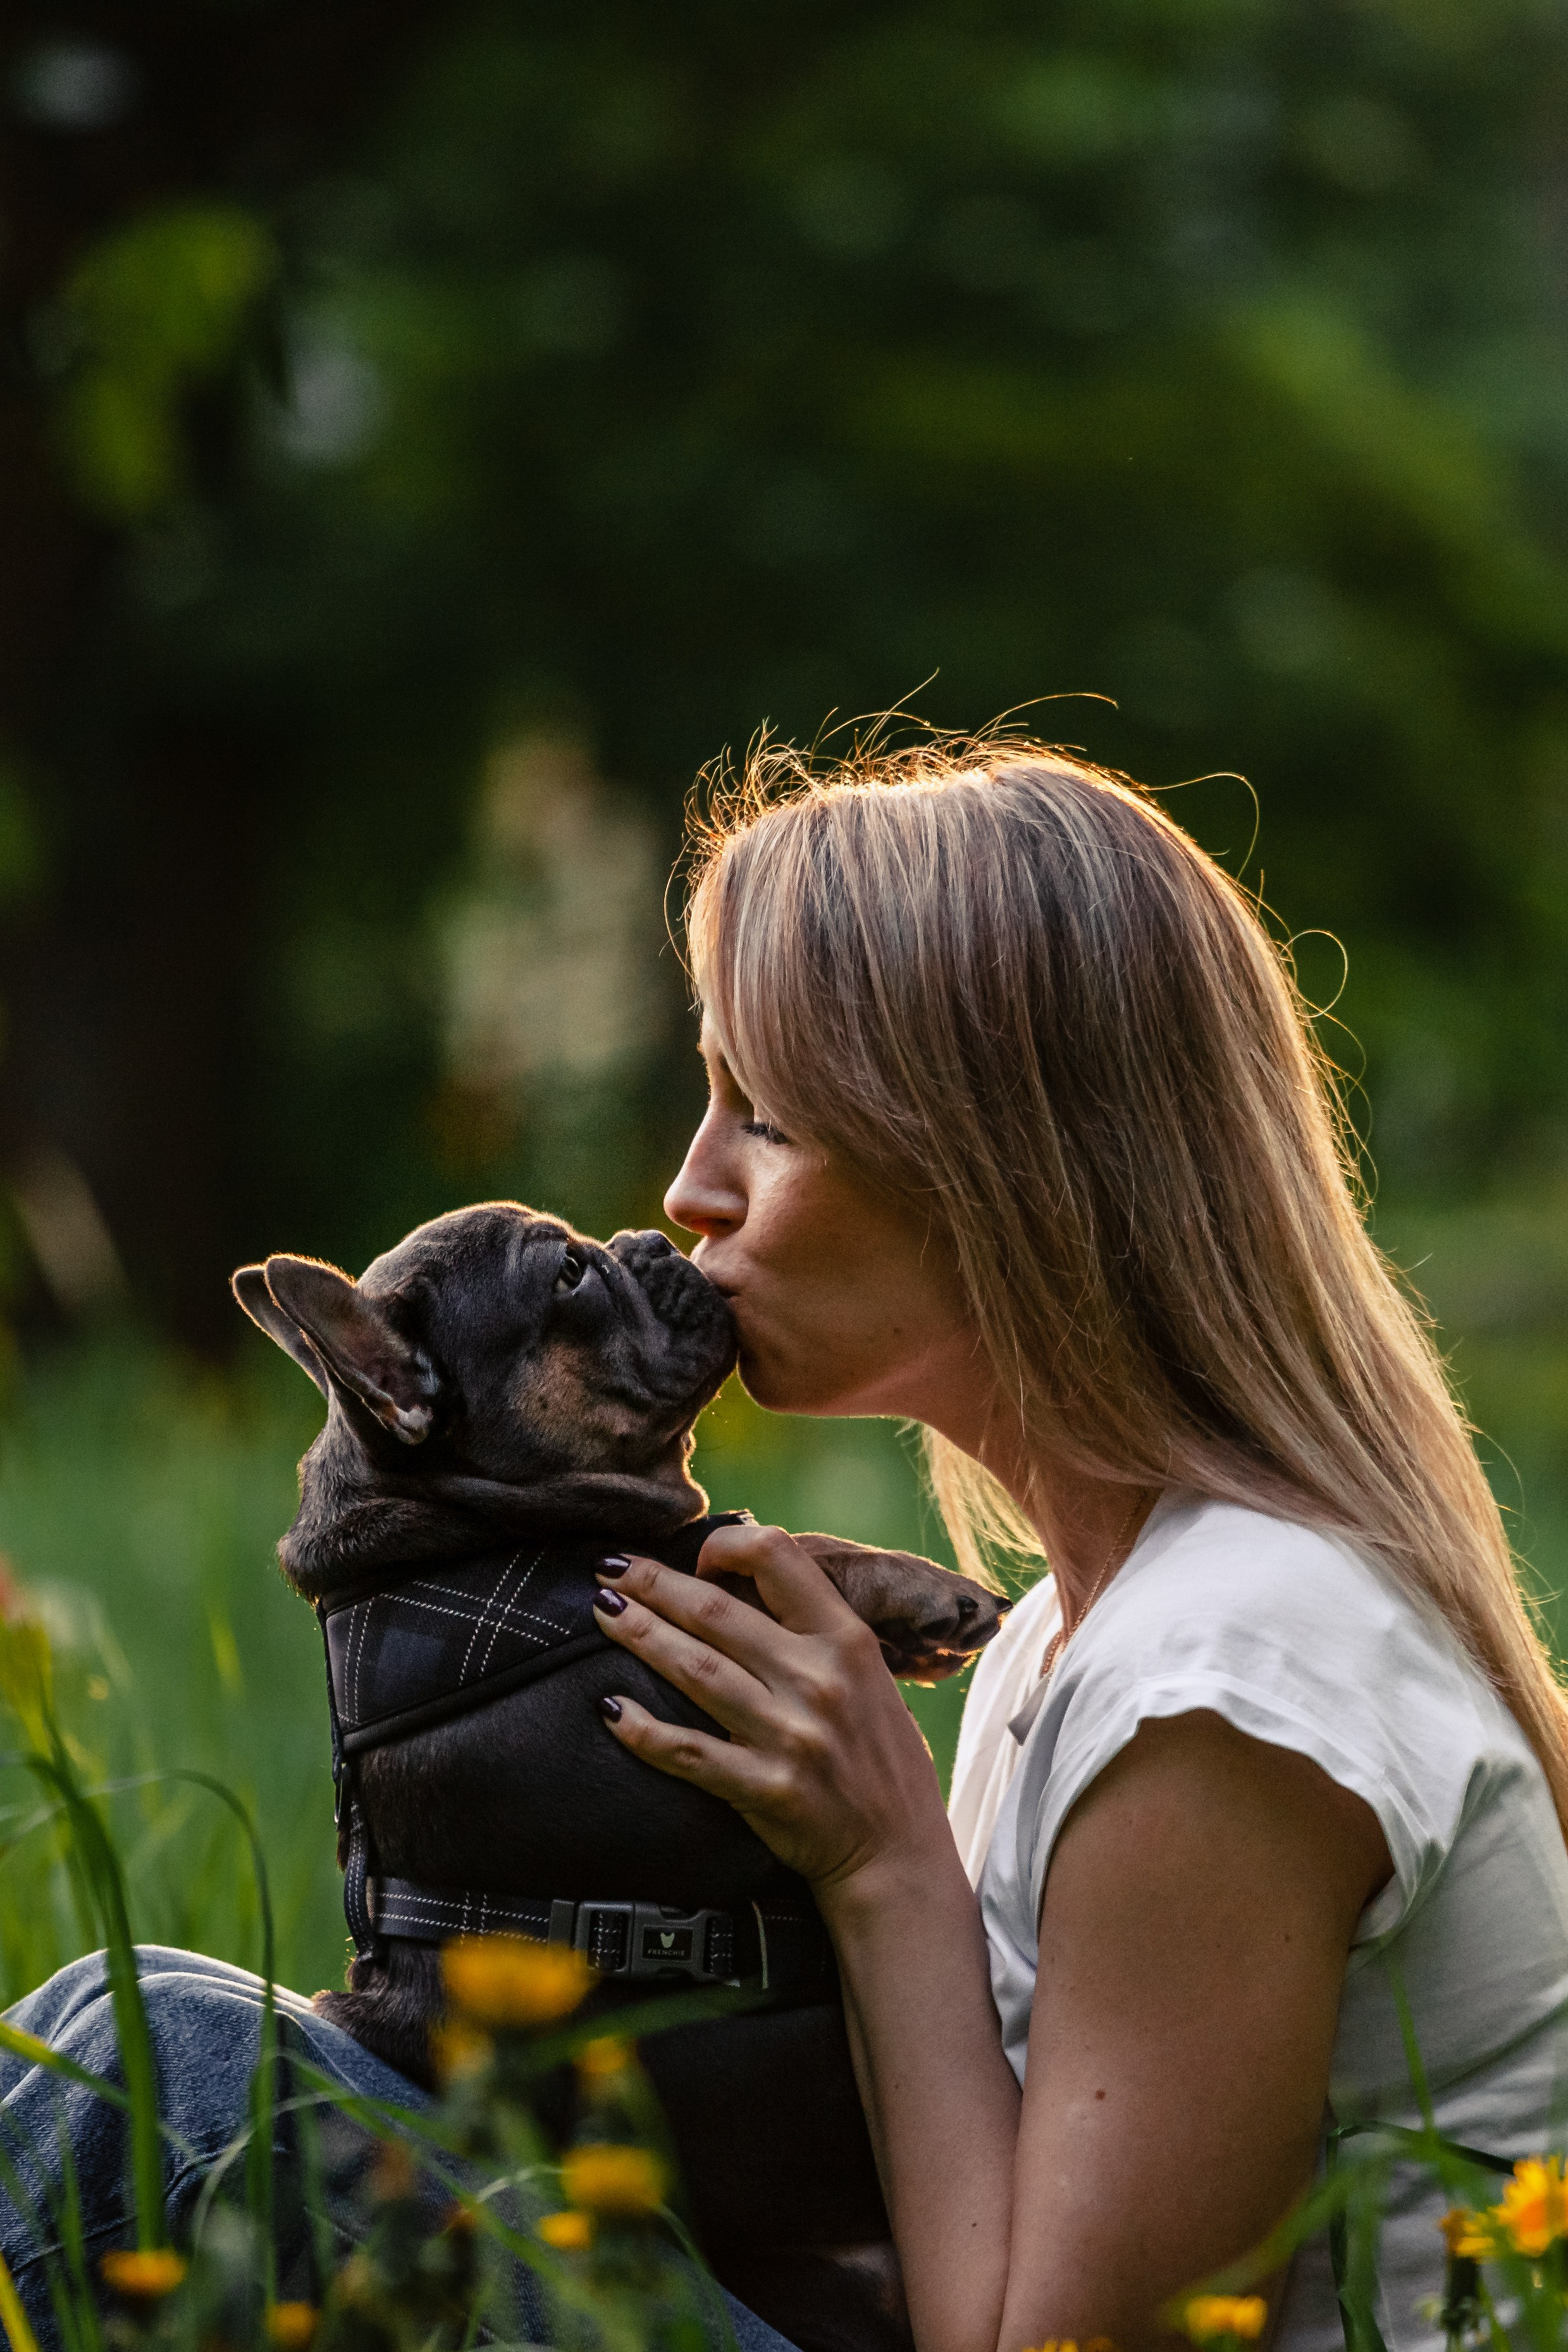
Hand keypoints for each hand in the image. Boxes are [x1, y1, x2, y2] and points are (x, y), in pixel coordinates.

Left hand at [591, 1521, 951, 1895]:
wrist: (898, 1853)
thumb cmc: (881, 1757)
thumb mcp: (871, 1674)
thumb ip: (818, 1631)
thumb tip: (751, 1579)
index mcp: (847, 1639)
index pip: (777, 1558)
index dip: (726, 1546)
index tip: (696, 1558)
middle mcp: (817, 1678)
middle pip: (715, 1610)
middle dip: (653, 1583)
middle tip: (610, 1570)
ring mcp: (789, 1735)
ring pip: (694, 1668)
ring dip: (638, 1634)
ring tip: (603, 1612)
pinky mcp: (765, 1788)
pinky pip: (688, 1751)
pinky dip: (644, 1729)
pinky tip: (612, 1709)